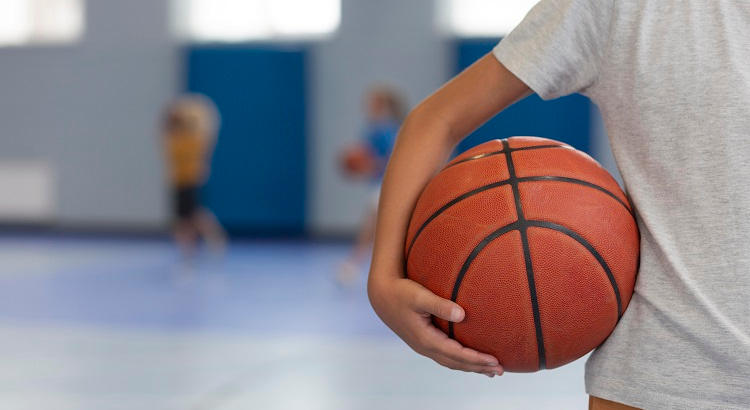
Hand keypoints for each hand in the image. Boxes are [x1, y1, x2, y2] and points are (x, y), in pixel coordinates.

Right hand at [368, 274, 503, 376]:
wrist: (381, 295)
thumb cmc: (401, 292)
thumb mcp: (419, 296)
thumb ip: (440, 304)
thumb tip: (462, 314)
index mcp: (426, 339)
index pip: (457, 355)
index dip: (476, 359)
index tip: (495, 361)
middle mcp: (425, 347)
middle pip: (456, 363)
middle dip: (478, 368)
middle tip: (500, 370)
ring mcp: (423, 346)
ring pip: (451, 362)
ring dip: (470, 367)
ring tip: (490, 371)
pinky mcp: (423, 341)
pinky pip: (445, 356)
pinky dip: (460, 361)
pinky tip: (468, 358)